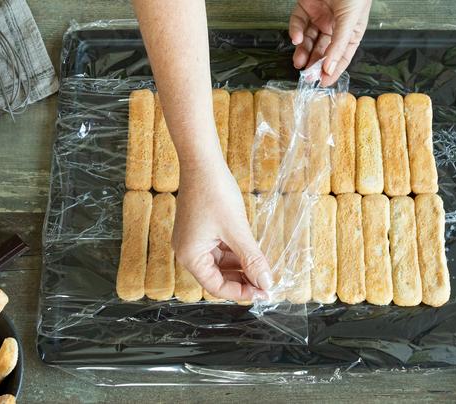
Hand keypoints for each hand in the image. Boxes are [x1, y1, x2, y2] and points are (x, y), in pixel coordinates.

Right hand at [172, 160, 273, 300]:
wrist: (202, 162)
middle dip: (242, 280)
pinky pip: (220, 249)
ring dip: (241, 267)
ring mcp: (194, 240)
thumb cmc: (215, 193)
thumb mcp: (237, 230)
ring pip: (220, 263)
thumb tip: (266, 283)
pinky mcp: (201, 229)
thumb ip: (252, 259)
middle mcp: (188, 251)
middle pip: (217, 277)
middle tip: (267, 282)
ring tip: (263, 268)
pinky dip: (236, 253)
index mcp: (190, 256)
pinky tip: (253, 253)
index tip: (263, 292)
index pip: (216, 287)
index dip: (240, 292)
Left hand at [289, 0, 370, 85]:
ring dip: (303, 52)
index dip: (333, 70)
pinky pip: (298, 23)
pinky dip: (296, 31)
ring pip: (309, 40)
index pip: (341, 56)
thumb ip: (338, 46)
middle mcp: (334, 26)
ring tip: (298, 62)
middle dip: (314, 63)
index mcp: (350, 31)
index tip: (323, 83)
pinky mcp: (306, 7)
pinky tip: (297, 39)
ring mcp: (320, 17)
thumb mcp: (349, 21)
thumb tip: (329, 68)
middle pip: (322, 50)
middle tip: (307, 76)